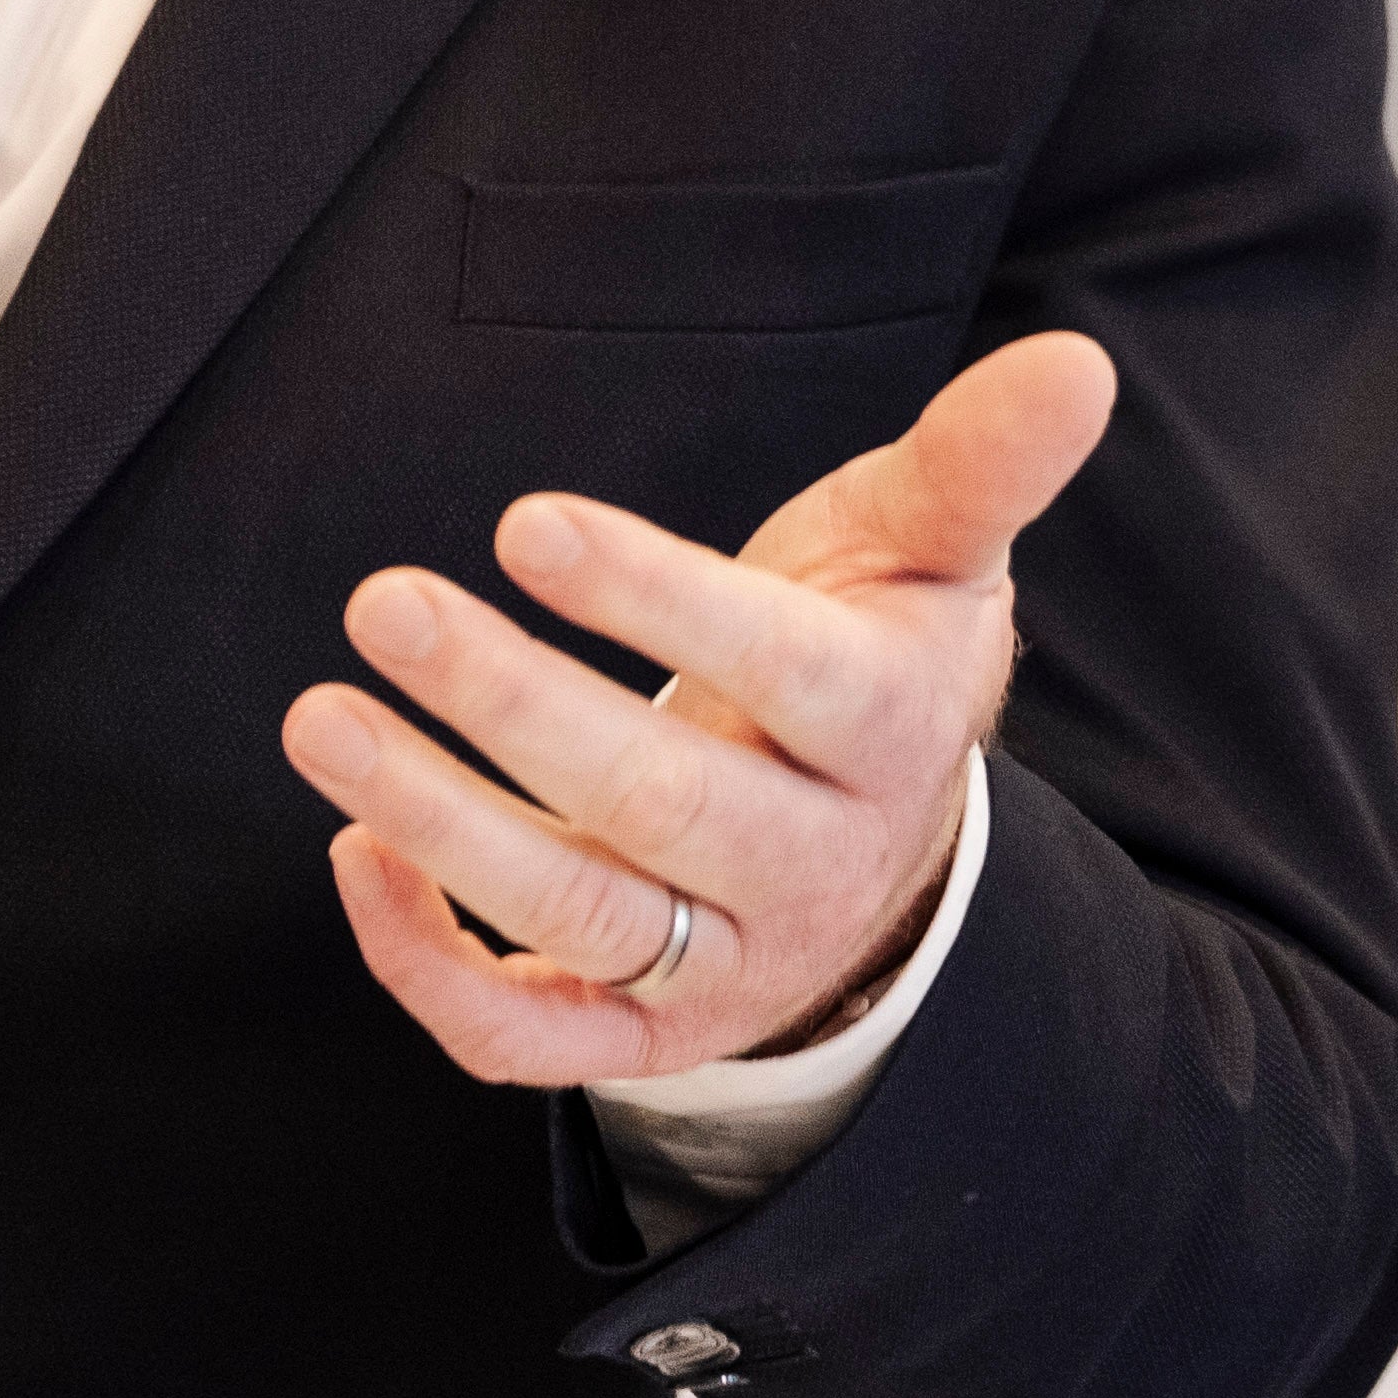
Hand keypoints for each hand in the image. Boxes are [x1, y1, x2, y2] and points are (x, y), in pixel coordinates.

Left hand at [290, 330, 1112, 1078]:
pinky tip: (353, 849)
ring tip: (322, 717)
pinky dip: (426, 964)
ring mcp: (723, 960)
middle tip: (383, 602)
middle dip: (512, 703)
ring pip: (577, 917)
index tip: (528, 523)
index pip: (783, 672)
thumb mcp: (929, 552)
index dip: (659, 603)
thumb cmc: (868, 655)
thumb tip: (1076, 361)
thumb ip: (979, 462)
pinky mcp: (642, 1029)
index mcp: (886, 729)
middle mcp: (810, 862)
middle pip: (659, 804)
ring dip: (437, 823)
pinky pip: (524, 1036)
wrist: (878, 851)